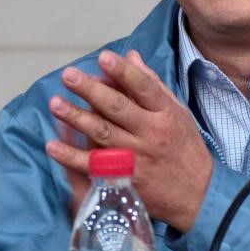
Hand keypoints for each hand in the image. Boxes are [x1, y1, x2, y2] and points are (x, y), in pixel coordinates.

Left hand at [46, 49, 212, 231]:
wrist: (196, 194)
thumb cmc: (185, 148)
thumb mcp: (178, 112)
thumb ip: (153, 84)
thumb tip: (131, 56)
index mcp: (166, 114)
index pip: (144, 87)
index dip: (123, 72)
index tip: (104, 57)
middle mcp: (151, 134)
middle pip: (117, 108)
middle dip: (91, 90)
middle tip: (69, 75)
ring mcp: (136, 158)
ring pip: (102, 134)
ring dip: (76, 118)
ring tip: (56, 103)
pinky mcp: (124, 179)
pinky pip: (93, 166)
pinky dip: (71, 157)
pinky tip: (53, 146)